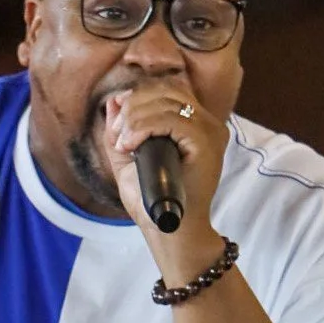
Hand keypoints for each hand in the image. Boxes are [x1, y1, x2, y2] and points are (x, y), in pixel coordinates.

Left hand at [102, 81, 230, 276]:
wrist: (170, 231)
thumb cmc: (153, 201)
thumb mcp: (129, 160)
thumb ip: (121, 130)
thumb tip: (114, 100)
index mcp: (194, 124)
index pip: (167, 91)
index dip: (137, 99)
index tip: (117, 126)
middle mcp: (207, 123)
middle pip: (166, 91)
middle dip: (132, 108)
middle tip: (118, 137)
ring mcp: (210, 131)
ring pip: (166, 102)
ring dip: (134, 119)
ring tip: (123, 144)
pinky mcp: (206, 142)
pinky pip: (171, 119)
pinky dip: (143, 127)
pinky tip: (130, 145)